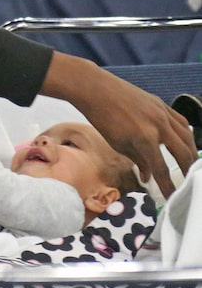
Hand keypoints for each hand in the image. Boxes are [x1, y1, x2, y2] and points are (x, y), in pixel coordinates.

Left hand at [43, 54, 195, 197]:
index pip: (161, 169)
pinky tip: (185, 142)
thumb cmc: (102, 119)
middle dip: (187, 170)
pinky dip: (186, 134)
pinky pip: (181, 122)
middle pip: (182, 153)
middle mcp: (159, 127)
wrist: (97, 89)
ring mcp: (163, 114)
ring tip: (190, 165)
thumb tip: (149, 177)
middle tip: (188, 183)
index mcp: (145, 140)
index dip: (168, 186)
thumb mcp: (118, 144)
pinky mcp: (162, 105)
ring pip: (187, 137)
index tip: (172, 198)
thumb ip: (138, 160)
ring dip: (191, 152)